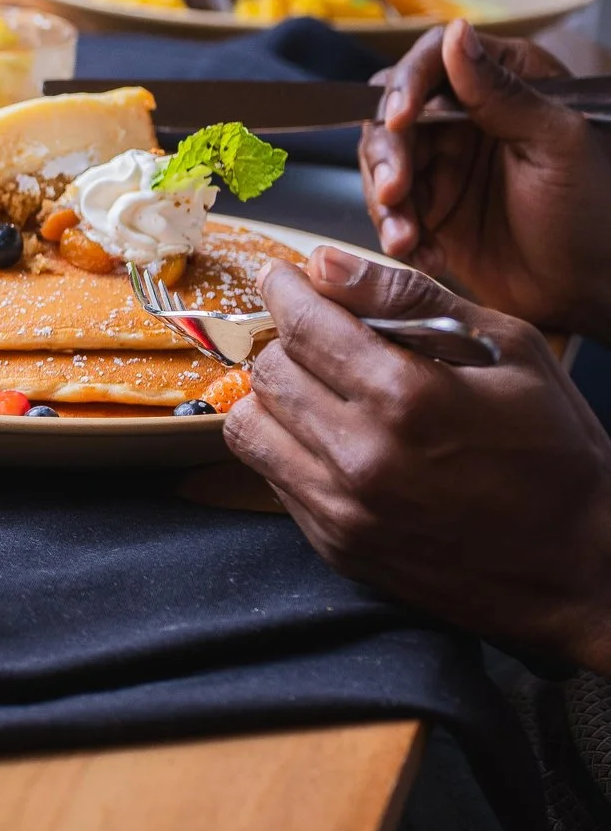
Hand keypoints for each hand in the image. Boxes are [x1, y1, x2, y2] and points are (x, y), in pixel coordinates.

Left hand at [228, 249, 610, 674]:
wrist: (581, 566)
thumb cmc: (556, 451)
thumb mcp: (509, 351)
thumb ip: (410, 299)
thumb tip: (325, 263)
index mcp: (408, 398)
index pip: (303, 325)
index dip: (284, 290)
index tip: (281, 278)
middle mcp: (363, 457)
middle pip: (270, 372)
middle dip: (288, 342)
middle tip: (320, 338)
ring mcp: (343, 509)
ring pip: (252, 426)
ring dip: (277, 397)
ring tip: (321, 388)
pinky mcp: (335, 545)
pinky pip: (272, 477)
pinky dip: (288, 447)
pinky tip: (335, 438)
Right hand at [360, 20, 610, 330]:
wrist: (589, 290)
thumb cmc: (596, 213)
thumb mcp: (556, 145)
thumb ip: (502, 92)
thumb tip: (456, 33)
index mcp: (506, 83)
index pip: (434, 60)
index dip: (407, 85)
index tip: (400, 119)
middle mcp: (466, 115)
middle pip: (393, 112)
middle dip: (388, 153)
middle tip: (396, 191)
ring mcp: (444, 161)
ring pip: (382, 160)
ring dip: (386, 200)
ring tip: (406, 237)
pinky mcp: (428, 204)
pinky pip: (389, 207)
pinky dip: (395, 230)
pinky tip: (422, 252)